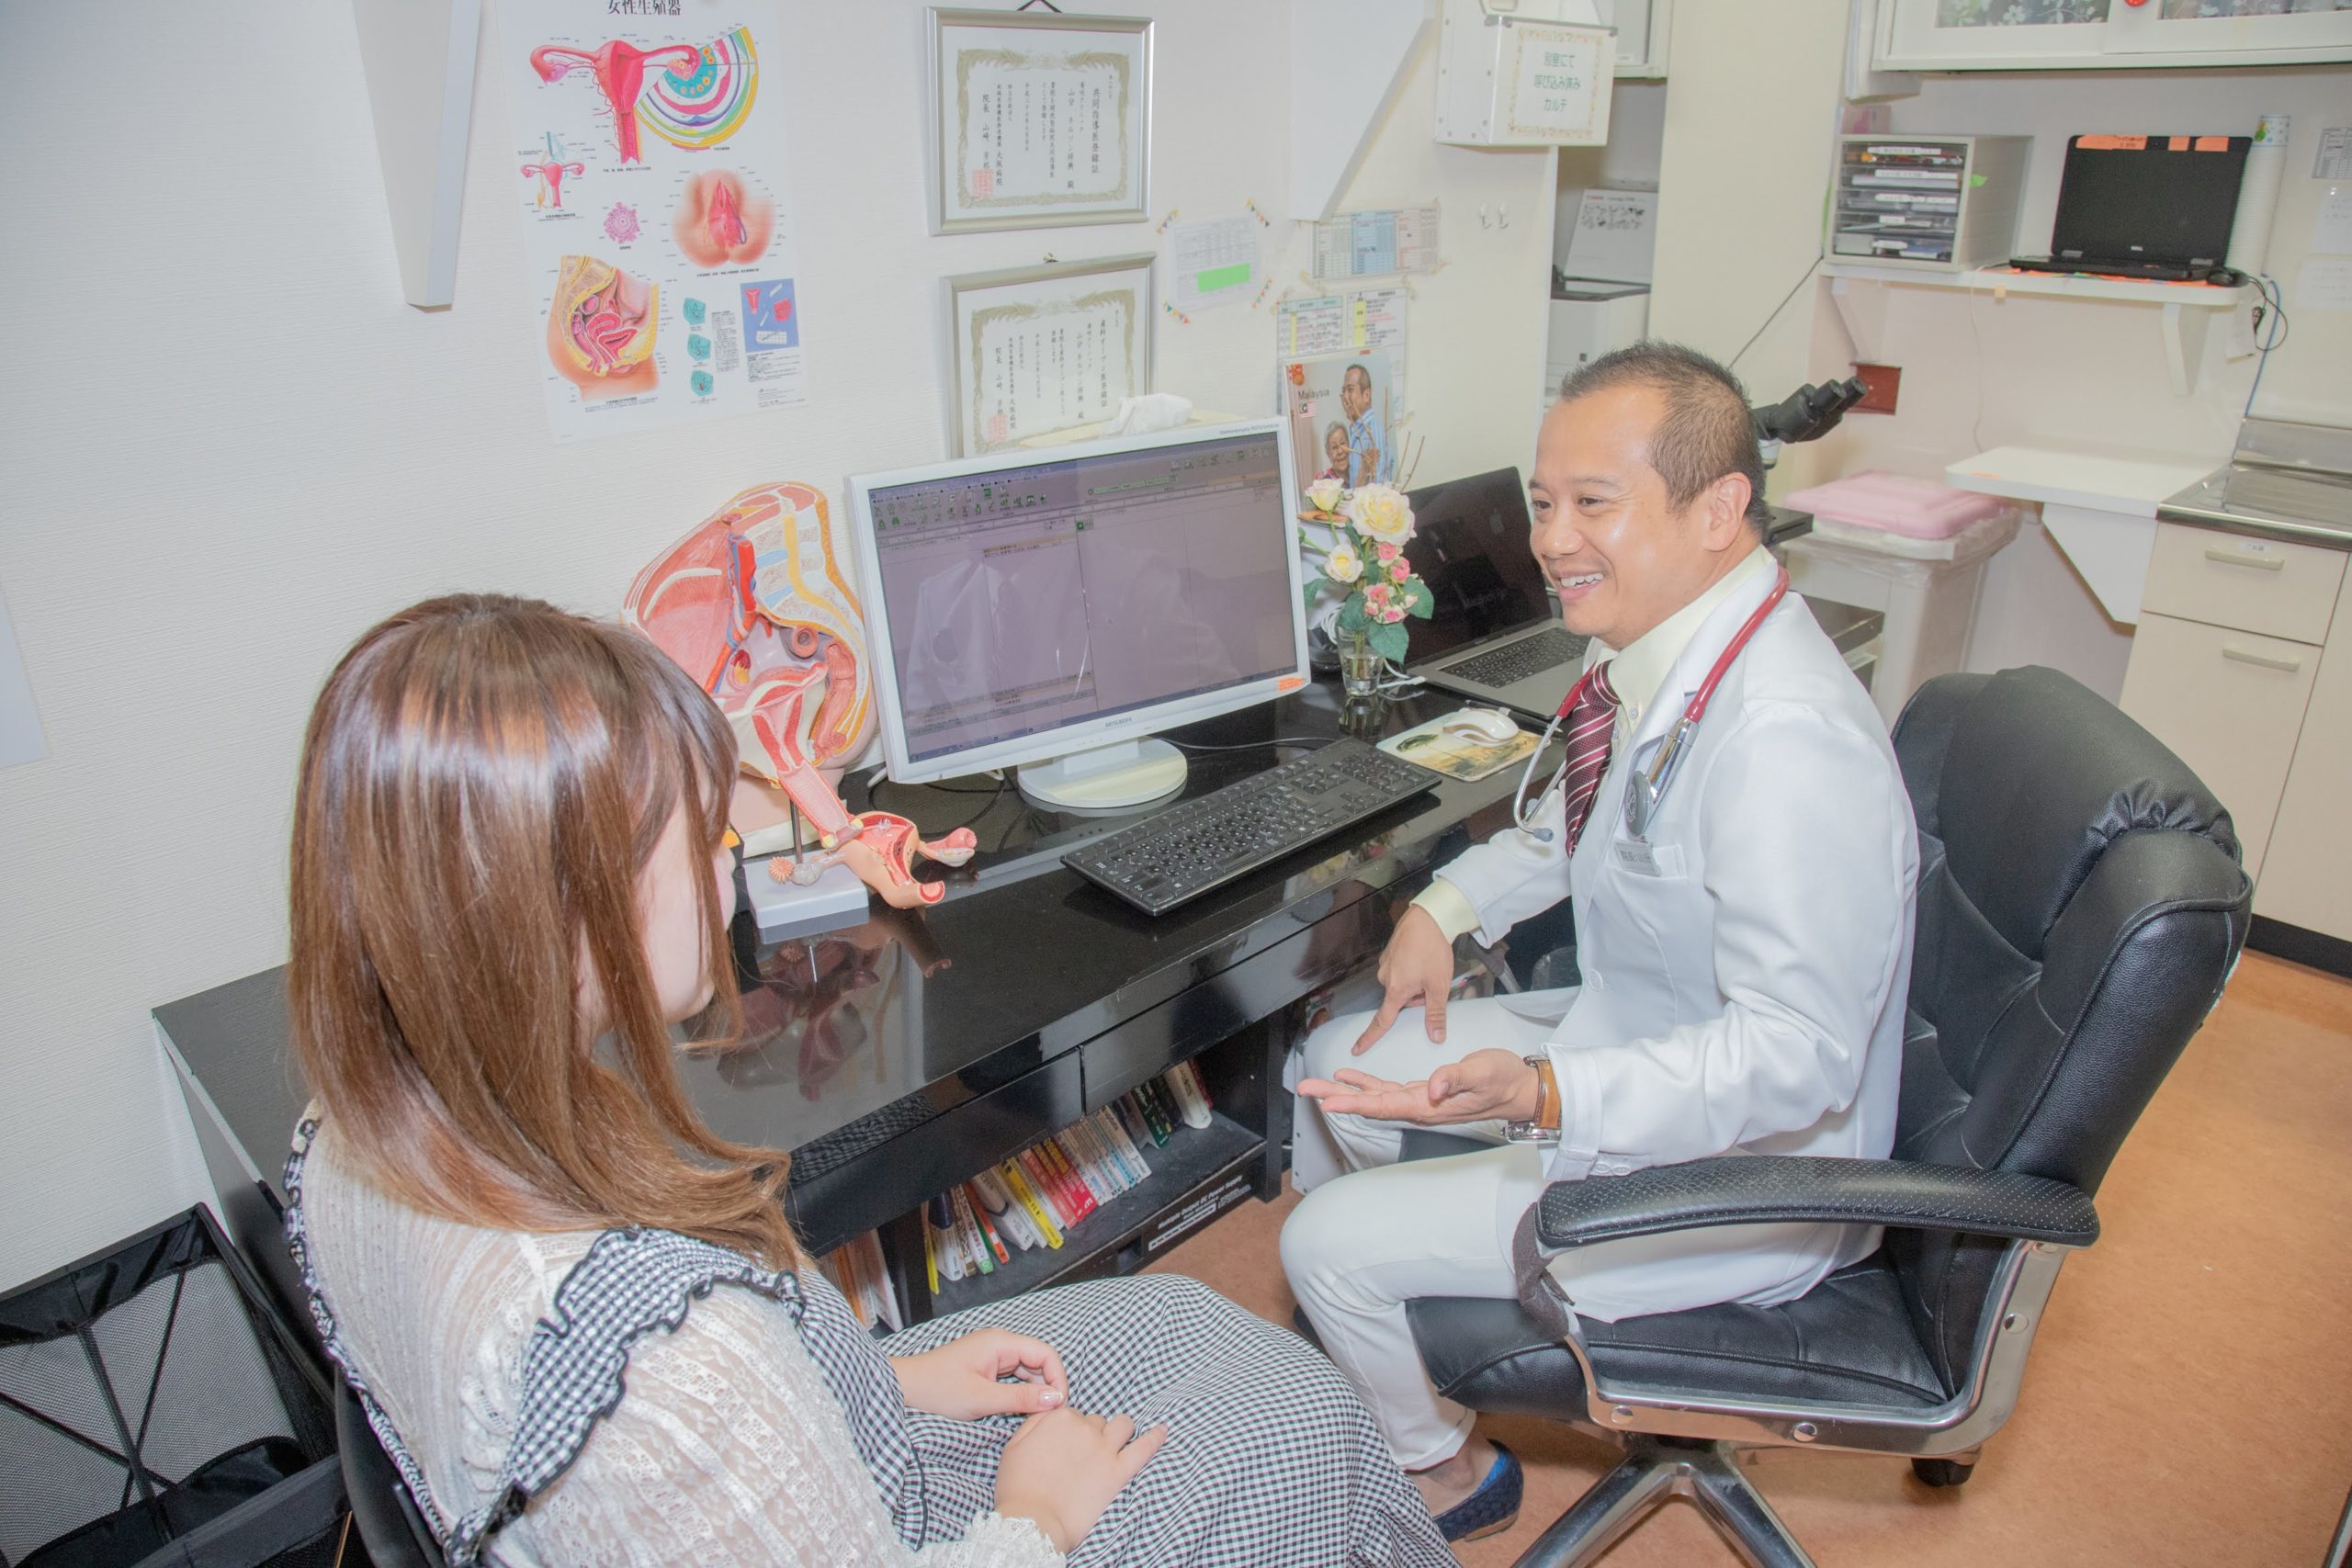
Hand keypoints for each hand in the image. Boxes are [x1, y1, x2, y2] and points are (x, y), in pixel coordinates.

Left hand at [890, 1329, 1067, 1420]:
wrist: (905, 1389)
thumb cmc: (938, 1389)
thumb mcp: (982, 1399)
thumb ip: (1021, 1399)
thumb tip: (1055, 1399)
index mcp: (1000, 1342)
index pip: (1045, 1354)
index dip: (1057, 1378)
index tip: (1058, 1405)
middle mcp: (1000, 1344)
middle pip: (1038, 1362)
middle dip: (1047, 1387)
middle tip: (1047, 1416)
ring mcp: (993, 1356)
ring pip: (1027, 1371)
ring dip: (1034, 1392)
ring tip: (1034, 1417)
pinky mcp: (986, 1368)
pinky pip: (1013, 1378)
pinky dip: (1020, 1393)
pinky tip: (1019, 1411)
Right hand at [993, 1407, 1167, 1553]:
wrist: (1032, 1522)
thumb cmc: (1017, 1488)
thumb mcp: (1013, 1446)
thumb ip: (1034, 1422)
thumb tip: (1050, 1413)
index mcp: (1058, 1418)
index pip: (1072, 1414)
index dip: (1069, 1431)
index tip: (1065, 1446)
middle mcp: (1084, 1428)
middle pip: (1096, 1422)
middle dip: (1092, 1433)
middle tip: (1083, 1456)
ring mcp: (1104, 1449)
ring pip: (1122, 1426)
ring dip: (1120, 1430)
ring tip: (1119, 1440)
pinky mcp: (1118, 1472)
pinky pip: (1144, 1449)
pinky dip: (1156, 1437)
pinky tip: (1163, 1430)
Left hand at [1296, 1047, 1540, 1126]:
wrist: (1520, 1089)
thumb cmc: (1504, 1081)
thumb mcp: (1482, 1072)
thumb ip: (1456, 1078)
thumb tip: (1432, 1086)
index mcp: (1429, 1105)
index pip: (1383, 1105)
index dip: (1353, 1102)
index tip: (1328, 1102)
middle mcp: (1419, 1107)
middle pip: (1369, 1103)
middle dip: (1337, 1096)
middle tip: (1306, 1089)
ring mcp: (1420, 1101)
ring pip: (1374, 1097)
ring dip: (1345, 1091)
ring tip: (1318, 1085)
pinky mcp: (1424, 1092)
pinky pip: (1387, 1091)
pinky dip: (1367, 1084)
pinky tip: (1351, 1078)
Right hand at [1354, 904, 1456, 1053]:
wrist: (1429, 917)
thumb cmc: (1433, 949)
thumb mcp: (1439, 985)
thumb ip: (1436, 1013)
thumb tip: (1435, 1037)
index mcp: (1396, 990)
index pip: (1381, 1021)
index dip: (1369, 1037)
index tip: (1356, 1048)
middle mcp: (1385, 978)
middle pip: (1399, 1000)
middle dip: (1416, 998)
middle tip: (1433, 984)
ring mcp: (1386, 964)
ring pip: (1401, 984)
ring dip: (1415, 983)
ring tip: (1429, 967)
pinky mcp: (1390, 953)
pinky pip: (1400, 970)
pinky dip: (1412, 969)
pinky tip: (1423, 957)